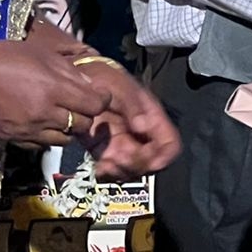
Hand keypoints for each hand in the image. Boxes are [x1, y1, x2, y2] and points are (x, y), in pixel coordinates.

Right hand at [0, 35, 112, 147]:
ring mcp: (30, 130)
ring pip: (65, 139)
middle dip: (85, 114)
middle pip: (83, 124)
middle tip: (79, 103)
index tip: (100, 95)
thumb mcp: (40, 54)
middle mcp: (45, 114)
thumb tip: (91, 84)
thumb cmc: (2, 57)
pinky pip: (43, 145)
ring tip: (59, 114)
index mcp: (53, 89)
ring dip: (68, 128)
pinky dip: (48, 136)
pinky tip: (41, 122)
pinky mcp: (16, 140)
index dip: (102, 100)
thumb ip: (68, 71)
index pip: (95, 105)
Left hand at [84, 64, 181, 178]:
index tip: (146, 156)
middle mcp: (141, 135)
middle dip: (137, 164)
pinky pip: (113, 170)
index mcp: (152, 118)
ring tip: (108, 160)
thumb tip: (143, 128)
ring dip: (122, 171)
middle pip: (152, 162)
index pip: (170, 144)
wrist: (81, 79)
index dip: (162, 155)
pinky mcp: (106, 151)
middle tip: (120, 156)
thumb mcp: (121, 87)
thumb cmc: (104, 78)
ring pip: (133, 170)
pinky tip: (100, 167)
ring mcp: (124, 144)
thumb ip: (134, 108)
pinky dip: (108, 174)